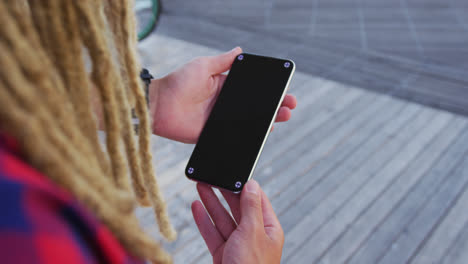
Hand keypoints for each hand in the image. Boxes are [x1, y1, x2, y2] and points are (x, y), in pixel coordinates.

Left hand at [149, 47, 296, 142]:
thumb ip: (223, 61)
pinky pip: (235, 137)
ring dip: (267, 122)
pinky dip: (249, 138)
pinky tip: (263, 136)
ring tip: (282, 118)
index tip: (285, 91)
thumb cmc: (178, 81)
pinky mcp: (215, 135)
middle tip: (290, 106)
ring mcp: (222, 121)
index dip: (269, 91)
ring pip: (249, 123)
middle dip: (275, 107)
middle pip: (256, 107)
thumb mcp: (203, 66)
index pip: (253, 90)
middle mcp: (226, 105)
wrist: (158, 105)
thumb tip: (240, 49)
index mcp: (225, 87)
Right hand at [191, 181, 283, 263]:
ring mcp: (238, 245)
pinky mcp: (224, 254)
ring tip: (201, 186)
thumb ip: (250, 207)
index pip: (258, 200)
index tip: (234, 173)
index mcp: (268, 229)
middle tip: (212, 176)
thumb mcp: (252, 231)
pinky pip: (213, 233)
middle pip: (238, 208)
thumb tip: (252, 184)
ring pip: (223, 219)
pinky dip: (204, 220)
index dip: (245, 186)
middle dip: (224, 192)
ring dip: (211, 203)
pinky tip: (196, 207)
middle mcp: (254, 236)